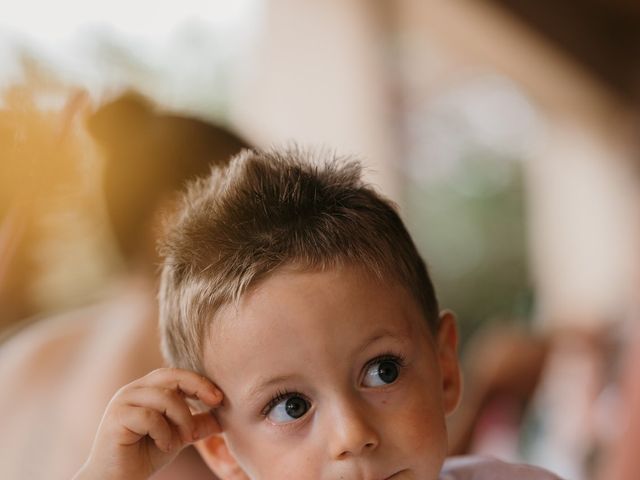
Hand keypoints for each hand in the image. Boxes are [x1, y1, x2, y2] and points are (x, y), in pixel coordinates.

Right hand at [74, 368, 222, 479]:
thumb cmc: (144, 456)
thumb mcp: (177, 436)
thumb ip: (196, 424)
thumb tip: (223, 418)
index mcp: (147, 389)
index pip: (177, 374)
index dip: (200, 381)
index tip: (220, 398)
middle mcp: (134, 389)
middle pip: (172, 376)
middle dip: (198, 388)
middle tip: (216, 403)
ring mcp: (123, 401)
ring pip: (165, 397)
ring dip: (183, 419)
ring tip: (185, 440)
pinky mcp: (117, 417)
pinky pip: (150, 417)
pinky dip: (164, 433)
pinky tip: (164, 446)